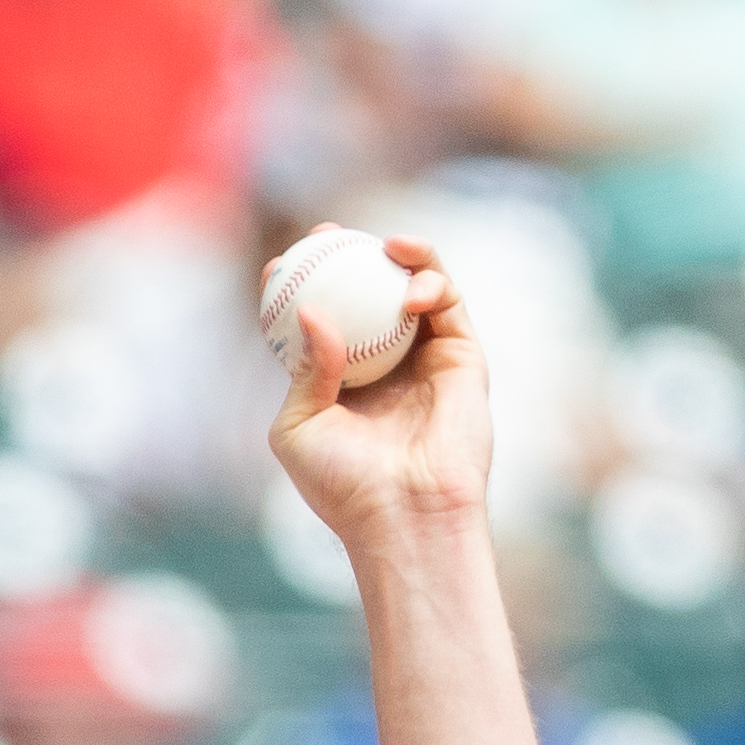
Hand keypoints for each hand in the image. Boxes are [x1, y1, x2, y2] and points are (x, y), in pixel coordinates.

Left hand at [268, 229, 490, 545]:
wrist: (403, 511)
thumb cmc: (341, 482)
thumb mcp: (298, 428)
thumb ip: (303, 369)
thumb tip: (309, 311)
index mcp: (338, 380)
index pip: (319, 321)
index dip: (302, 285)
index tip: (281, 262)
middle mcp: (382, 364)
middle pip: (367, 293)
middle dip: (349, 255)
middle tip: (329, 232)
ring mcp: (424, 358)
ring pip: (415, 289)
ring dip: (402, 258)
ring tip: (385, 246)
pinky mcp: (462, 358)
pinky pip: (449, 305)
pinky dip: (431, 282)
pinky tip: (409, 280)